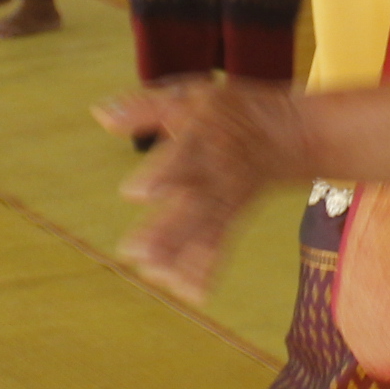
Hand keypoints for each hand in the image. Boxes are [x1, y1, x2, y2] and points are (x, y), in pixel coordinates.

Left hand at [98, 78, 308, 303]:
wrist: (289, 132)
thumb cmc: (228, 111)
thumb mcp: (188, 95)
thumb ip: (143, 107)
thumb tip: (100, 115)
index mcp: (202, 136)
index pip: (182, 156)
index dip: (163, 175)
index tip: (135, 195)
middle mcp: (216, 171)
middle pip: (193, 203)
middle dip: (167, 229)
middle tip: (137, 254)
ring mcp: (228, 198)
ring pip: (206, 229)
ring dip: (183, 256)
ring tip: (156, 279)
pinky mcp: (235, 216)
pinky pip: (222, 244)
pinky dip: (208, 269)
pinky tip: (188, 293)